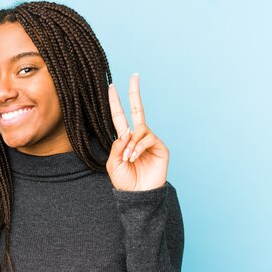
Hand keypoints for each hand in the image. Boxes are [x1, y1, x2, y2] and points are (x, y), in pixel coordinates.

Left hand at [106, 73, 168, 190]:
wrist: (138, 196)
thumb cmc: (125, 181)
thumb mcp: (113, 164)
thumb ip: (116, 146)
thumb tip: (126, 131)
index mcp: (124, 139)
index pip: (119, 116)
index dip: (115, 102)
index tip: (111, 86)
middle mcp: (138, 136)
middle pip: (136, 109)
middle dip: (134, 92)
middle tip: (135, 75)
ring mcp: (150, 140)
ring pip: (139, 129)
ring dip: (131, 143)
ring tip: (129, 158)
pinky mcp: (160, 147)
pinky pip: (147, 138)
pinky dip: (138, 147)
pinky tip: (135, 157)